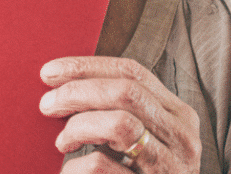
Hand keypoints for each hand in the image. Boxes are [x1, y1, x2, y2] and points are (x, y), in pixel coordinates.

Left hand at [39, 57, 199, 172]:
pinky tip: (68, 170)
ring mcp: (171, 169)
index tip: (49, 72)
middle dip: (77, 92)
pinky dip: (76, 165)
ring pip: (120, 124)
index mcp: (178, 116)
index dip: (87, 67)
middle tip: (47, 104)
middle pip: (125, 92)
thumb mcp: (135, 140)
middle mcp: (183, 139)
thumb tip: (63, 80)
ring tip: (62, 142)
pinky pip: (102, 166)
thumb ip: (115, 110)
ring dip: (79, 127)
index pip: (132, 72)